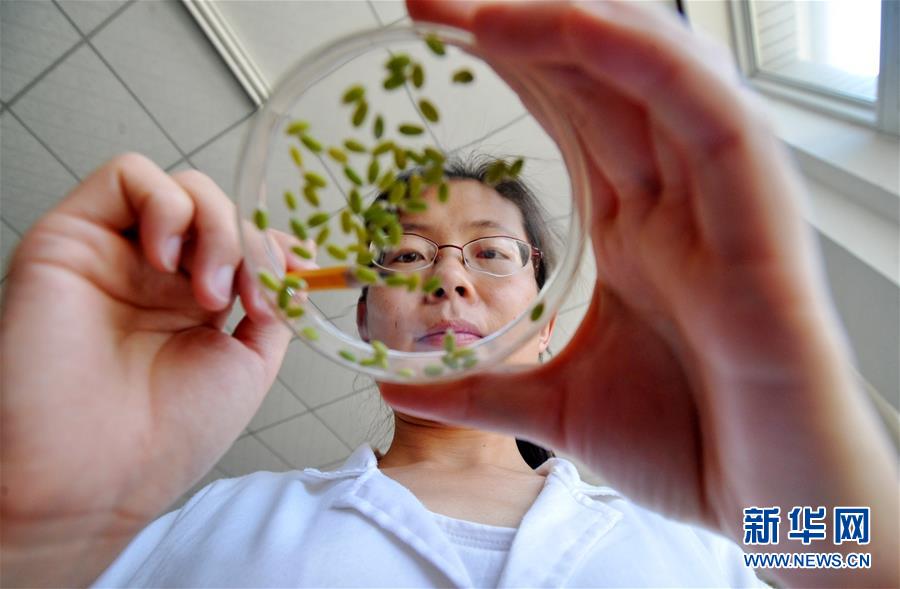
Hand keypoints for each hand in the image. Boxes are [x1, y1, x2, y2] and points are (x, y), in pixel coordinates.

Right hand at [0, 154, 314, 584]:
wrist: (95, 474)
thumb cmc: (164, 435)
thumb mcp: (246, 364)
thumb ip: (270, 306)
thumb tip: (292, 262)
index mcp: (193, 303)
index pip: (241, 241)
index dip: (275, 242)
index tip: (302, 267)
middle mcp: (154, 275)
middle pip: (218, 210)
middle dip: (250, 243)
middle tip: (248, 298)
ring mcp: (115, 253)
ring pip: (181, 186)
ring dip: (216, 226)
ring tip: (208, 292)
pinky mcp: (71, 236)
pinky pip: (126, 174)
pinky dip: (167, 204)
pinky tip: (168, 262)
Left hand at [381, 2, 897, 585]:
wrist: (776, 511)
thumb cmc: (693, 450)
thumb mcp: (558, 408)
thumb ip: (480, 389)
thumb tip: (396, 389)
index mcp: (637, 230)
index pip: (572, 113)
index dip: (509, 62)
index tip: (434, 31)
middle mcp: (678, 198)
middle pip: (601, 76)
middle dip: (518, 25)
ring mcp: (721, 200)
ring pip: (654, 70)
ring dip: (566, 24)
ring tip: (477, 7)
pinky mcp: (760, 217)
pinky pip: (702, 109)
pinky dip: (635, 58)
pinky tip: (566, 25)